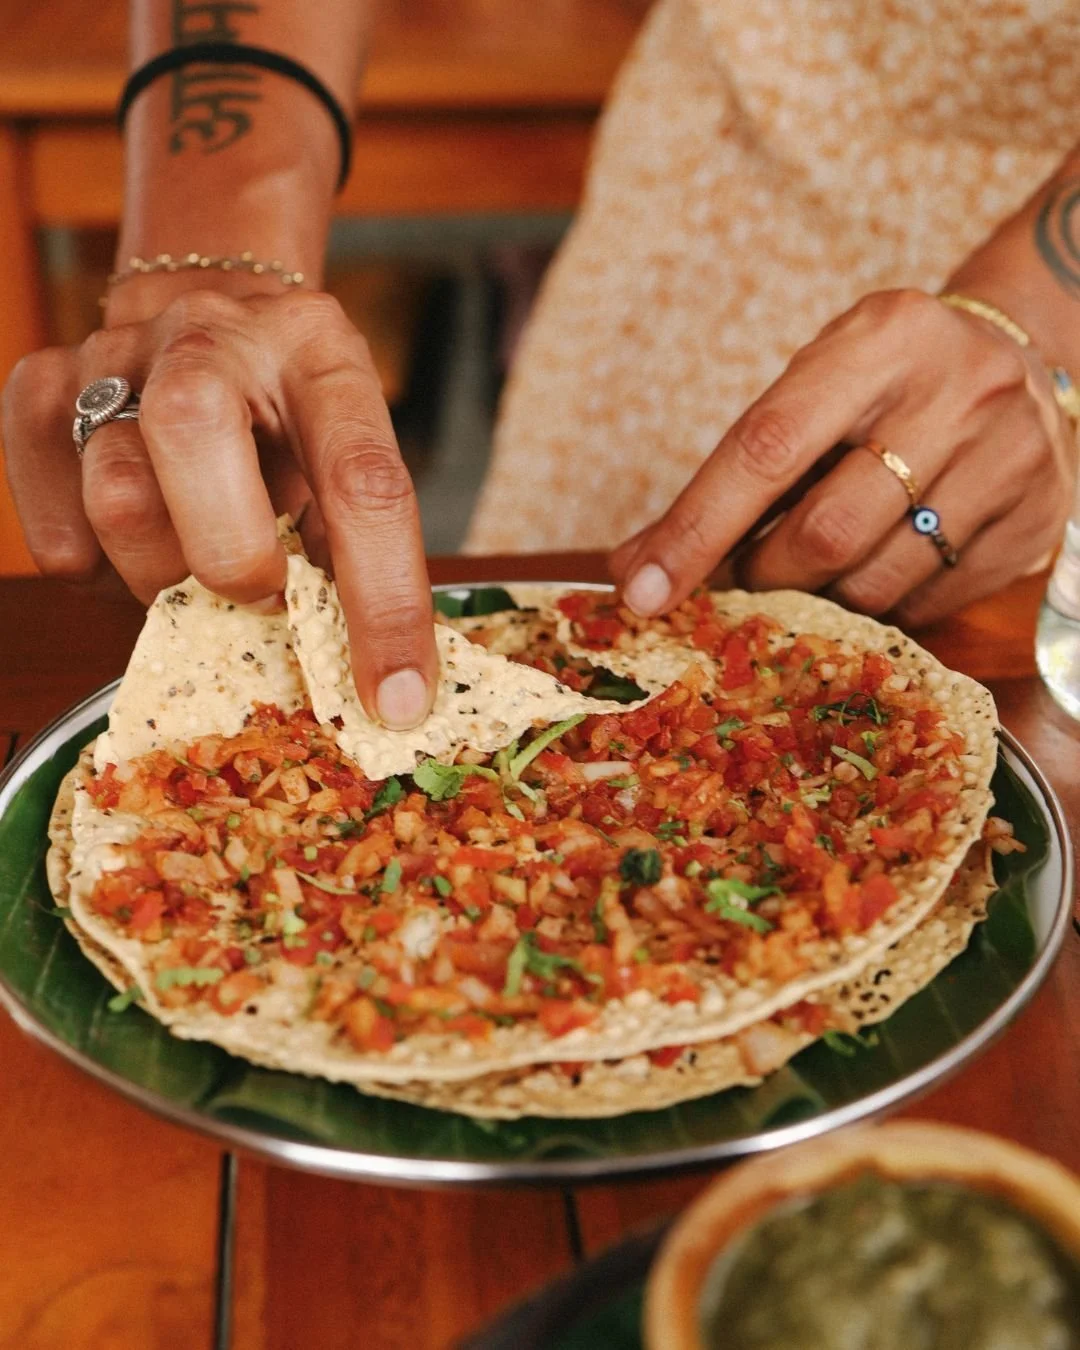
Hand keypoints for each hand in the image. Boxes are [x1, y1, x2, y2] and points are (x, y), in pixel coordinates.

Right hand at [1, 288, 436, 727]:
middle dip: (232, 556)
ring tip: (195, 569)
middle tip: (260, 593)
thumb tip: (373, 687)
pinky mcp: (38, 389)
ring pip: (115, 494)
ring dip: (165, 576)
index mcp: (318, 351)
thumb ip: (350, 552)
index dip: (385, 602)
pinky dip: (99, 573)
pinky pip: (53, 533)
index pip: (361, 479)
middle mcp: (211, 333)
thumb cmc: (285, 418)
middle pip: (189, 428)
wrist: (206, 318)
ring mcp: (115, 353)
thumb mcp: (338, 459)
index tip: (396, 698)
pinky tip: (137, 549)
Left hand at [610, 289, 1075, 626]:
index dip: (697, 528)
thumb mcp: (812, 387)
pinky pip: (926, 605)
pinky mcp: (1034, 524)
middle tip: (744, 574)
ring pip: (877, 583)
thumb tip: (636, 568)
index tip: (643, 589)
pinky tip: (876, 566)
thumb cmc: (883, 382)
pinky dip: (879, 605)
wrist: (1017, 358)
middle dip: (763, 572)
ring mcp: (1008, 461)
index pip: (767, 448)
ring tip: (813, 568)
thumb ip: (730, 472)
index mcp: (882, 340)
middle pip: (824, 533)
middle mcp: (957, 392)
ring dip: (821, 597)